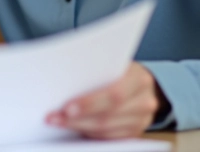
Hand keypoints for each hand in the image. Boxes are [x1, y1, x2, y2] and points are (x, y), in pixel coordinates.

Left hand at [46, 63, 162, 138]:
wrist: (142, 82)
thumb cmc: (119, 69)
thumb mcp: (113, 63)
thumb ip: (96, 71)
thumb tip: (62, 82)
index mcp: (138, 78)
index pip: (113, 94)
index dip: (89, 103)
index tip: (66, 107)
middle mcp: (145, 101)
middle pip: (108, 115)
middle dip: (77, 119)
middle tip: (54, 118)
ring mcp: (142, 119)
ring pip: (106, 129)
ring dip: (78, 127)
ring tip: (58, 122)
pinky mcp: (136, 131)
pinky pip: (109, 138)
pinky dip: (89, 133)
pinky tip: (72, 127)